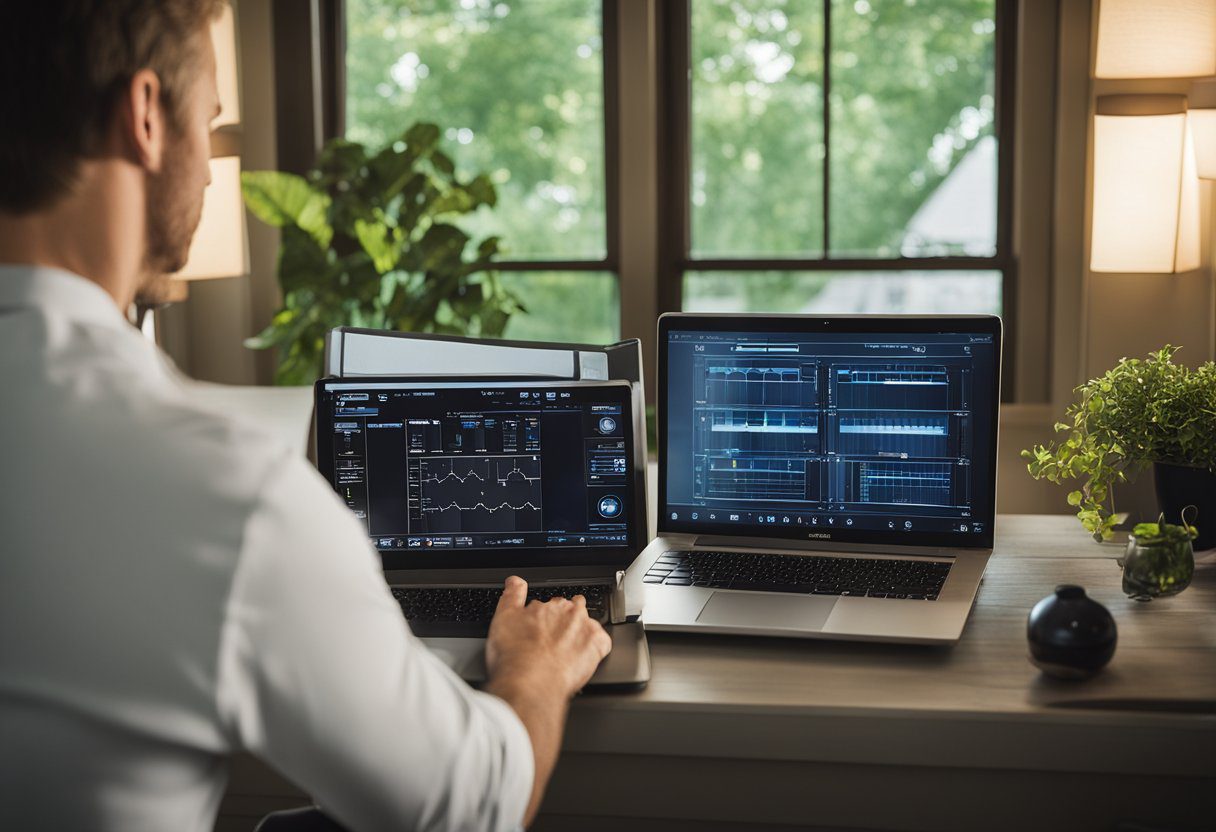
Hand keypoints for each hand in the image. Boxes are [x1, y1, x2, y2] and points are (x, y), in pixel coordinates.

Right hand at [485, 576, 612, 697]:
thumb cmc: (516, 656)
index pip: (553, 605)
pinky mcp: (597, 646)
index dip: (546, 618)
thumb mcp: (503, 618)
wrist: (531, 683)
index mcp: (550, 605)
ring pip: (588, 625)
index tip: (542, 629)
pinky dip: (595, 648)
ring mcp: (586, 628)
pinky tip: (583, 658)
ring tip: (568, 651)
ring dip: (580, 634)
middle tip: (553, 642)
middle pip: (573, 612)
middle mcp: (570, 612)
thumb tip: (515, 581)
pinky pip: (602, 642)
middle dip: (565, 623)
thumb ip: (512, 595)